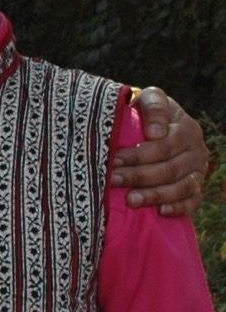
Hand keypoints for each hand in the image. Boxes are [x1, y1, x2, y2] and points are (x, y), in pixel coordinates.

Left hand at [112, 87, 209, 215]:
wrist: (151, 125)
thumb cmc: (145, 112)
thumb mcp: (148, 100)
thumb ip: (153, 107)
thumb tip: (155, 133)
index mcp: (186, 128)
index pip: (164, 146)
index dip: (138, 155)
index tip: (114, 160)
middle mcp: (197, 150)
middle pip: (170, 169)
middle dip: (139, 176)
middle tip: (113, 180)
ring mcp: (198, 170)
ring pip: (182, 187)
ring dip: (155, 195)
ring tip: (131, 200)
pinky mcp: (196, 187)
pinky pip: (193, 201)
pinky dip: (179, 208)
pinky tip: (161, 211)